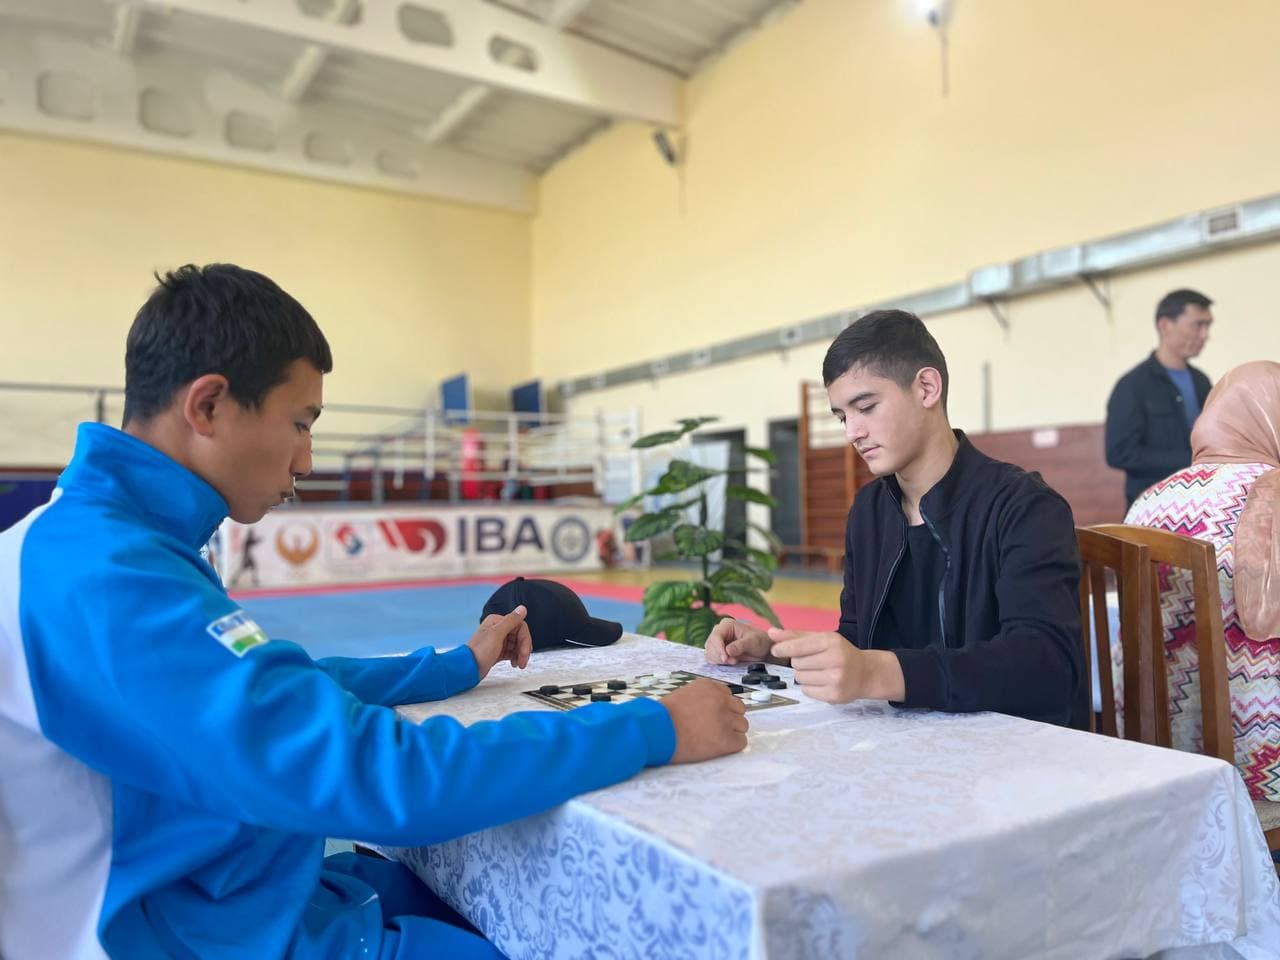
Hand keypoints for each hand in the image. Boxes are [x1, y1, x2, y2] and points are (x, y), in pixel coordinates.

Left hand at [467, 606, 532, 680]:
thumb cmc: (479, 652)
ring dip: (520, 654)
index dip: (525, 639)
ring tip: (519, 663)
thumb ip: (511, 621)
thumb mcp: (497, 634)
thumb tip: (522, 608)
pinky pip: (511, 652)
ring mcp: (497, 641)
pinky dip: (515, 657)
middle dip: (523, 648)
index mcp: (497, 622)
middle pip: (519, 636)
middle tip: (523, 659)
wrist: (468, 669)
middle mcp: (497, 629)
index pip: (519, 626)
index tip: (525, 651)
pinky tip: (514, 663)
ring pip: (516, 645)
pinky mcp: (497, 651)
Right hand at [662, 678, 748, 763]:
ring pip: (742, 725)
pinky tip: (717, 747)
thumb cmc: (663, 717)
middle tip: (714, 729)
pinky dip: (731, 746)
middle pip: (739, 709)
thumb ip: (701, 698)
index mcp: (709, 686)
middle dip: (729, 719)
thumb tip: (711, 709)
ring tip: (713, 739)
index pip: (728, 695)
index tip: (712, 716)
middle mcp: (720, 699)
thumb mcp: (683, 696)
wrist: (657, 731)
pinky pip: (741, 742)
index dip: (721, 708)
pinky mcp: (727, 739)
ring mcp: (725, 719)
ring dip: (731, 732)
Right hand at [704, 617, 777, 665]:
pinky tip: (729, 662)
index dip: (718, 648)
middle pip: (710, 645)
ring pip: (709, 653)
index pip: (716, 636)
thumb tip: (728, 650)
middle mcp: (719, 632)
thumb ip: (740, 645)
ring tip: (734, 661)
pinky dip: (718, 663)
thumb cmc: (759, 641)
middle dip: (720, 656)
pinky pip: (711, 658)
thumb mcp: (753, 642)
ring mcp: (717, 642)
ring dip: (719, 660)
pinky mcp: (717, 652)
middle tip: (733, 661)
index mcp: (727, 625)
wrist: (763, 650)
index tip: (725, 658)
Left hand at [769, 629, 904, 703]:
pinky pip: (806, 691)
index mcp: (831, 642)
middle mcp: (835, 660)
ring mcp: (835, 679)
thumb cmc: (840, 652)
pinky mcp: (834, 696)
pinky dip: (809, 687)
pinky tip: (822, 682)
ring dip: (803, 675)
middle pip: (796, 662)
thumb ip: (795, 636)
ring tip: (819, 671)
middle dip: (799, 661)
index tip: (775, 650)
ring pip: (799, 677)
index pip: (799, 646)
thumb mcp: (821, 639)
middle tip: (813, 661)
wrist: (866, 673)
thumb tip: (771, 632)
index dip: (783, 648)